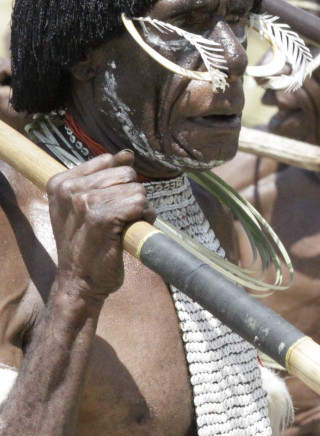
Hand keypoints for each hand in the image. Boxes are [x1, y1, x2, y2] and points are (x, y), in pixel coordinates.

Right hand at [46, 150, 155, 305]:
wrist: (80, 281)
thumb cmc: (87, 244)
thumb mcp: (87, 205)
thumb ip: (106, 176)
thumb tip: (127, 154)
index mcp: (61, 182)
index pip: (109, 161)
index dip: (119, 184)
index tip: (109, 204)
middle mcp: (70, 189)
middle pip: (127, 174)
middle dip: (131, 196)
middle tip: (118, 219)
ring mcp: (85, 203)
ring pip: (137, 190)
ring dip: (139, 209)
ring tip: (122, 227)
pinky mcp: (102, 218)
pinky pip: (140, 204)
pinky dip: (144, 217)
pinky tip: (129, 230)